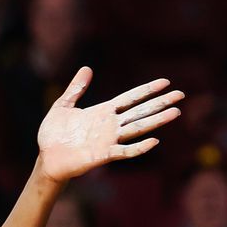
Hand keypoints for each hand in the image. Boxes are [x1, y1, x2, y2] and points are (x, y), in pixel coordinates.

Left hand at [36, 67, 183, 183]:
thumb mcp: (62, 106)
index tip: (165, 82)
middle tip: (181, 95)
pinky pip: (125, 151)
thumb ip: (76, 88)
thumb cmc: (54, 134)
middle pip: (140, 111)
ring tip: (176, 112)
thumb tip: (87, 68)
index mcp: (103, 112)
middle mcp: (110, 125)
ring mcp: (109, 140)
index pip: (130, 98)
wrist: (46, 157)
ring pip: (138, 128)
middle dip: (160, 103)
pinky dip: (139, 147)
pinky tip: (154, 141)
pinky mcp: (103, 155)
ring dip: (156, 121)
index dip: (147, 90)